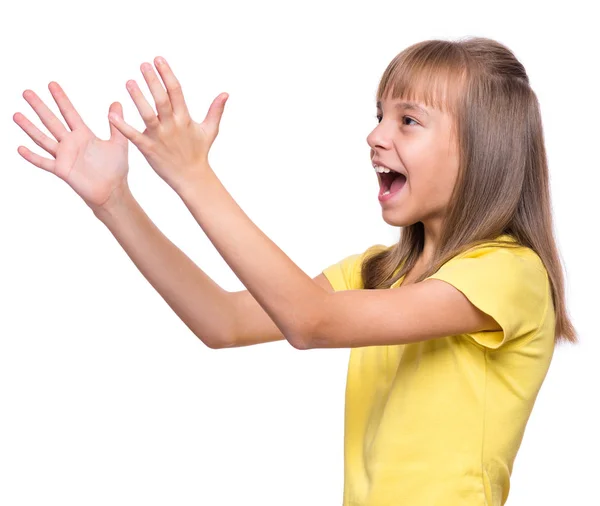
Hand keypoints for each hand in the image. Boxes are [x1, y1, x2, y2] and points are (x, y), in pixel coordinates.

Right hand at [13, 83, 129, 210]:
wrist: (112, 190)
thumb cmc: (116, 169)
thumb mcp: (119, 144)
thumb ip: (116, 125)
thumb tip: (117, 103)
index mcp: (83, 135)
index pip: (69, 113)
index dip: (61, 99)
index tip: (51, 84)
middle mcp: (71, 143)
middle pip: (52, 121)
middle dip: (40, 107)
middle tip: (27, 92)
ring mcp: (64, 156)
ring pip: (43, 139)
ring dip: (30, 127)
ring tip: (16, 115)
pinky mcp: (62, 170)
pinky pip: (44, 162)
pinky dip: (32, 156)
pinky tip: (19, 148)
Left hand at [108, 56, 228, 192]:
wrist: (192, 178)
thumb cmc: (199, 153)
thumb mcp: (210, 130)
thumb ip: (216, 111)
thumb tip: (225, 94)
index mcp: (185, 119)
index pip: (176, 92)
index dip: (167, 74)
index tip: (158, 59)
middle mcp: (172, 126)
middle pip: (162, 100)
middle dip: (153, 81)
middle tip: (143, 64)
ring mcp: (160, 137)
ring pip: (148, 114)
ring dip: (138, 98)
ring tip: (129, 82)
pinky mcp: (149, 149)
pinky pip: (134, 136)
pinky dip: (123, 126)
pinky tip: (111, 115)